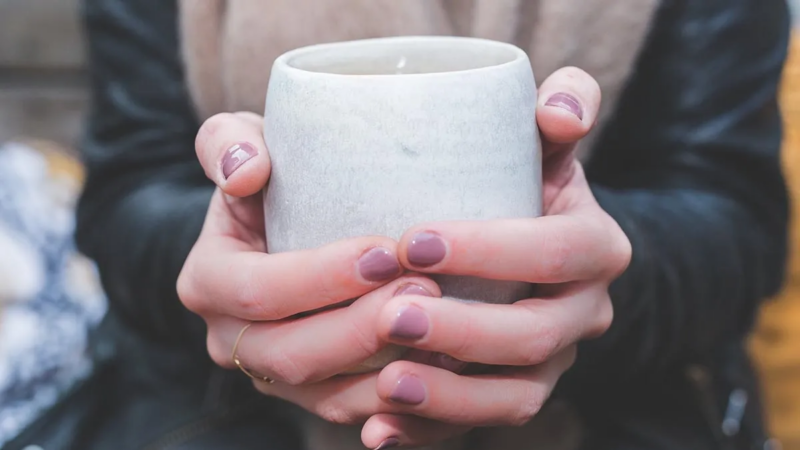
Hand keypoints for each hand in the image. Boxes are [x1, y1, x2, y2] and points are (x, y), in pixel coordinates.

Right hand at [178, 112, 418, 384]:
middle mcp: (229, 338)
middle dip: (363, 326)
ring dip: (387, 364)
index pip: (257, 290)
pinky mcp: (310, 394)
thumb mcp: (242, 141)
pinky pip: (352, 409)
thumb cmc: (272, 178)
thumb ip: (229, 143)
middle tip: (426, 289)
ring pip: (326, 392)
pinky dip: (397, 394)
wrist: (284, 224)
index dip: (321, 276)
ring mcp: (270, 375)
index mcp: (207, 281)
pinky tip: (442, 362)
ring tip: (444, 324)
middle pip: (293, 353)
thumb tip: (245, 173)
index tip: (386, 250)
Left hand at [258, 67, 630, 448]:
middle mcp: (582, 312)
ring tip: (387, 384)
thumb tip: (559, 107)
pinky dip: (431, 435)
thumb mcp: (543, 142)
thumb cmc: (521, 181)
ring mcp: (552, 363)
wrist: (524, 247)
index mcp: (595, 247)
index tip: (411, 240)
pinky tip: (381, 434)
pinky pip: (480, 428)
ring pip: (515, 397)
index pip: (556, 251)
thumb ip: (560, 108)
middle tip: (390, 315)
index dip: (489, 250)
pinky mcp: (515, 395)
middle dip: (463, 331)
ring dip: (451, 398)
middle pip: (534, 336)